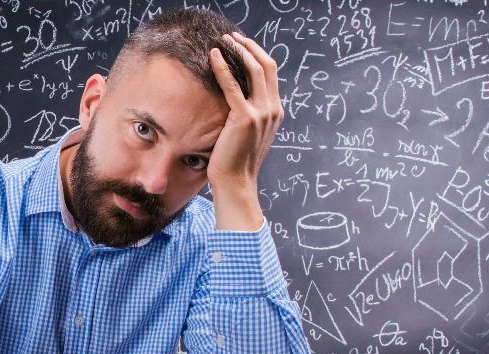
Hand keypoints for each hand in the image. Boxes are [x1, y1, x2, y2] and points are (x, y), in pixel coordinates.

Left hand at [207, 33, 283, 229]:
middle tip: (231, 36)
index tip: (241, 44)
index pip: (270, 73)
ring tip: (223, 40)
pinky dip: (223, 67)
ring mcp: (261, 113)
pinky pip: (233, 85)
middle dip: (249, 46)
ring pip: (254, 69)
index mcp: (275, 111)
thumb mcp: (248, 134)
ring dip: (238, 51)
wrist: (236, 182)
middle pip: (266, 65)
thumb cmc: (236, 160)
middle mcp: (272, 109)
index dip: (257, 54)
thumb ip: (249, 114)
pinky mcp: (244, 118)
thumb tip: (236, 100)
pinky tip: (213, 57)